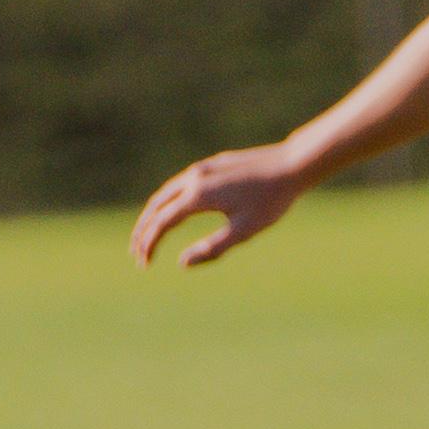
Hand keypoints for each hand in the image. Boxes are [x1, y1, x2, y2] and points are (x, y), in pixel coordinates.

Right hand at [131, 145, 310, 268]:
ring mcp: (202, 169)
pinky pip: (180, 183)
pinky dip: (168, 200)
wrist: (292, 164)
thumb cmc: (270, 201)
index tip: (144, 264)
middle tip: (136, 252)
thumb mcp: (243, 231)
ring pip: (166, 192)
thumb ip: (211, 248)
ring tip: (148, 233)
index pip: (162, 223)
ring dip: (153, 213)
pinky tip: (174, 210)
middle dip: (143, 230)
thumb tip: (182, 263)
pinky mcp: (212, 164)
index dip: (149, 244)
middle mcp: (194, 179)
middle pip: (156, 205)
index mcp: (198, 196)